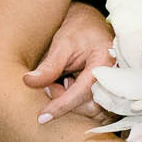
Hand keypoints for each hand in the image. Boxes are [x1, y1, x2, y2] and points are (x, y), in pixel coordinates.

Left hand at [29, 2, 115, 122]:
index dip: (61, 105)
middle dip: (65, 101)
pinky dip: (74, 99)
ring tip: (62, 80)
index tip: (42, 117)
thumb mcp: (62, 44)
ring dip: (69, 101)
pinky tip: (70, 84)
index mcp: (105, 62)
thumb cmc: (79, 30)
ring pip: (89, 109)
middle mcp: (114, 78)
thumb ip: (49, 66)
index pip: (82, 92)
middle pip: (89, 106)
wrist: (91, 24)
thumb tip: (28, 82)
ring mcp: (113, 87)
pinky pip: (91, 107)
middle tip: (51, 84)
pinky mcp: (108, 92)